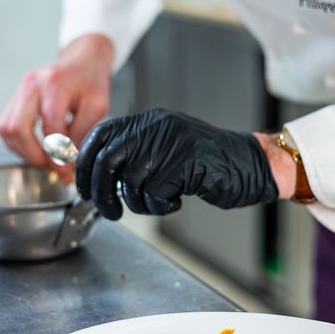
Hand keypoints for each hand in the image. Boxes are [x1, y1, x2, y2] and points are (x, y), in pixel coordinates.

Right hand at [0, 33, 113, 180]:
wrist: (82, 60)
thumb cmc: (90, 82)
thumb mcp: (98, 106)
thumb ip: (84, 133)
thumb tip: (69, 161)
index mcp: (55, 85)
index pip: (50, 127)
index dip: (57, 154)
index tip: (66, 170)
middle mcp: (32, 85)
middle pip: (18, 128)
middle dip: (33, 155)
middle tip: (50, 166)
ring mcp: (19, 90)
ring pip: (6, 129)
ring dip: (23, 151)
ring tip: (44, 158)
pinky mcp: (14, 98)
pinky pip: (4, 126)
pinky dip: (17, 143)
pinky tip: (35, 147)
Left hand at [76, 109, 278, 219]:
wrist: (250, 163)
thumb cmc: (208, 163)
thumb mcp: (166, 148)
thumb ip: (136, 154)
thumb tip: (97, 177)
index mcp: (148, 121)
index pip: (100, 135)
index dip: (85, 165)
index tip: (84, 188)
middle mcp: (156, 126)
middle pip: (107, 161)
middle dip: (102, 193)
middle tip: (110, 212)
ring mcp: (171, 142)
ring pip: (131, 181)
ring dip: (139, 204)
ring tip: (158, 203)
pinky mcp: (185, 161)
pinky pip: (155, 193)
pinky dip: (161, 206)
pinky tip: (176, 201)